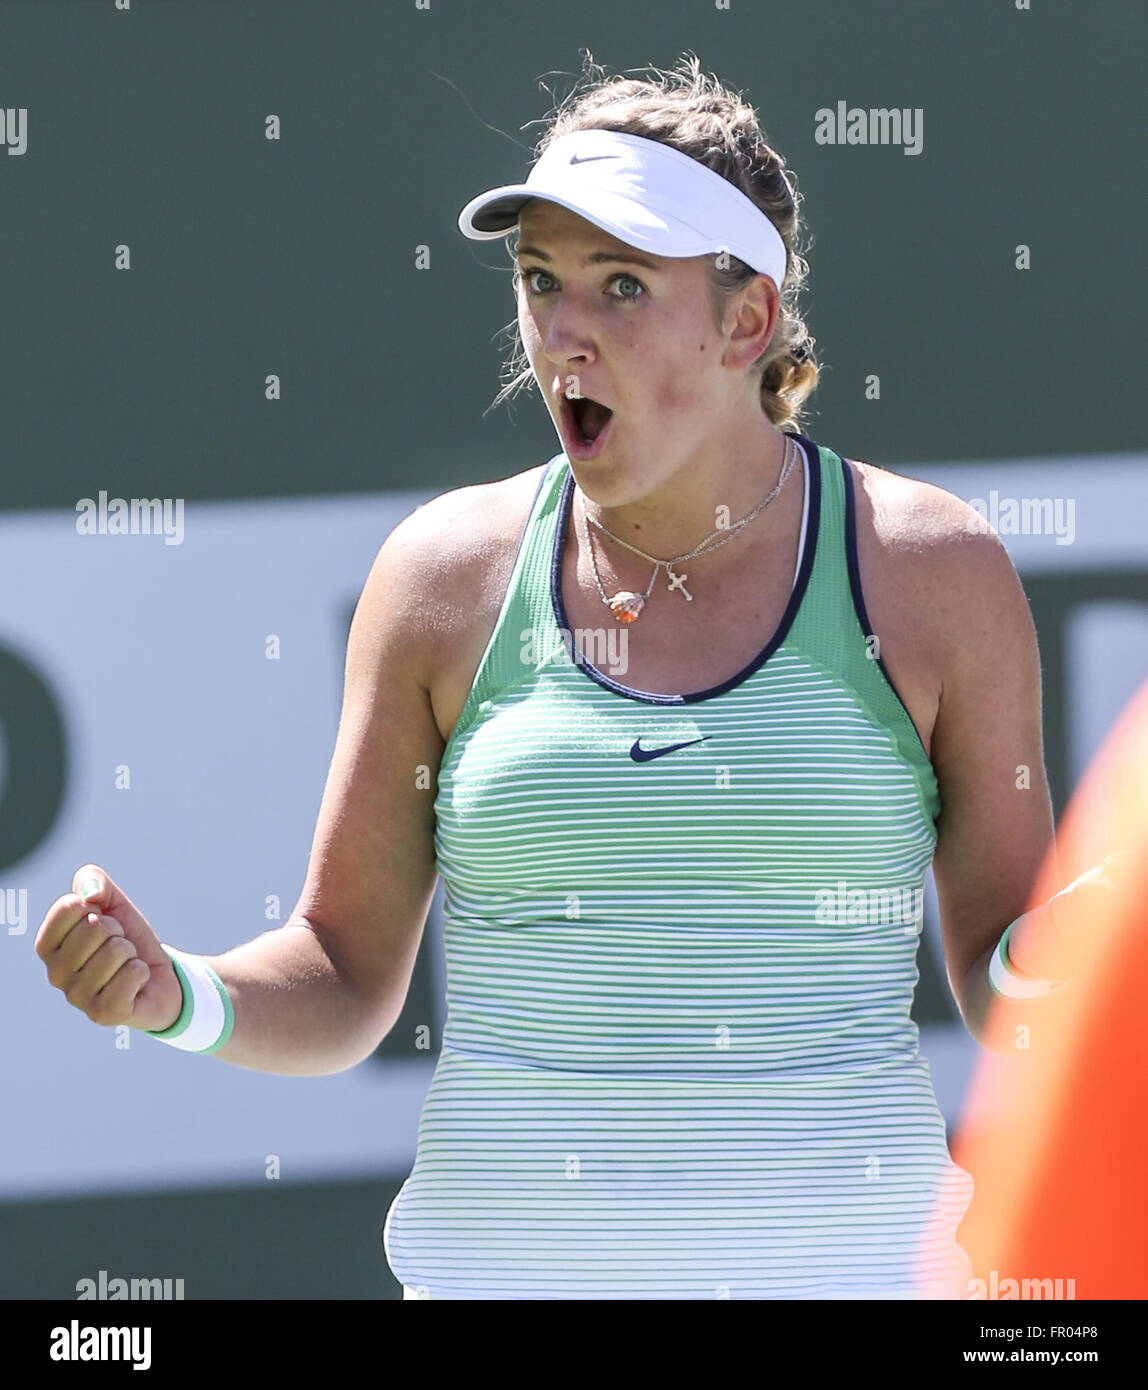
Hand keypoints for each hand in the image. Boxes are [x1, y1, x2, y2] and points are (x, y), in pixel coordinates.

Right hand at [35, 864, 183, 1032]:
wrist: (157, 977)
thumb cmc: (127, 939)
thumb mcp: (113, 903)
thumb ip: (94, 882)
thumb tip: (89, 893)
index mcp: (48, 946)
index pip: (69, 906)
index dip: (97, 906)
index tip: (102, 922)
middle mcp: (55, 974)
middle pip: (95, 927)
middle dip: (118, 931)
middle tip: (119, 947)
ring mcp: (77, 997)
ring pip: (116, 950)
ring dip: (131, 953)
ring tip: (126, 965)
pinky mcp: (103, 1014)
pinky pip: (131, 975)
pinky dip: (142, 971)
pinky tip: (135, 982)